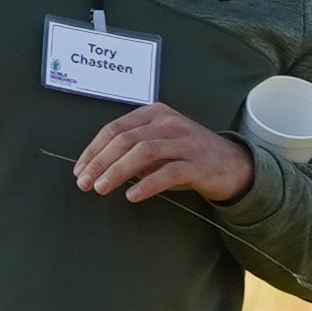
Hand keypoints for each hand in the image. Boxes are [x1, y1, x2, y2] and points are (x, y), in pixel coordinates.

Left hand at [69, 103, 253, 205]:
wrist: (232, 164)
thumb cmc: (187, 155)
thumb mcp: (158, 145)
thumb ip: (132, 151)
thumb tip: (98, 168)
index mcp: (154, 114)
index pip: (115, 128)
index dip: (94, 150)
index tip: (79, 170)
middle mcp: (169, 123)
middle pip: (125, 140)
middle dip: (100, 162)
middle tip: (84, 182)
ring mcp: (185, 142)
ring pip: (143, 153)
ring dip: (117, 171)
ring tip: (101, 188)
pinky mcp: (198, 164)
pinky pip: (168, 173)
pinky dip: (147, 184)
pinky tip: (132, 196)